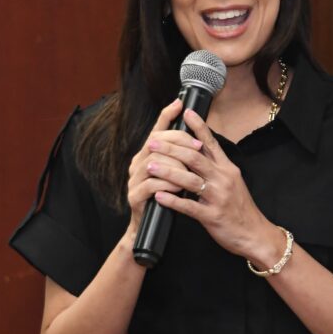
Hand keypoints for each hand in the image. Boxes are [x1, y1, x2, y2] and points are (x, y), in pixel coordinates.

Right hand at [125, 99, 204, 233]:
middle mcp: (138, 164)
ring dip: (176, 166)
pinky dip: (167, 185)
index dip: (167, 116)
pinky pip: (152, 185)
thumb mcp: (177, 176)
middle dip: (180, 143)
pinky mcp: (134, 197)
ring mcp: (133, 180)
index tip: (180, 103)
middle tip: (198, 147)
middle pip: (156, 143)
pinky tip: (178, 189)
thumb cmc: (168, 201)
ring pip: (154, 162)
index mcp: (148, 156)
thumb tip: (198, 136)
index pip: (156, 131)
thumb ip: (182, 158)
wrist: (150, 230)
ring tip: (191, 173)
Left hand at [148, 109, 283, 265]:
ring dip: (167, 171)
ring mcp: (218, 197)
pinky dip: (172, 200)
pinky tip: (158, 195)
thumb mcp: (233, 181)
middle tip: (152, 142)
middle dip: (171, 148)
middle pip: (194, 157)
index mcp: (227, 168)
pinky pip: (189, 207)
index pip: (211, 143)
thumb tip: (198, 150)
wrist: (255, 234)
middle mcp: (223, 178)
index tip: (185, 113)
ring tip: (150, 165)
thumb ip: (216, 167)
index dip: (198, 127)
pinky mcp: (212, 216)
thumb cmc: (240, 208)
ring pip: (189, 179)